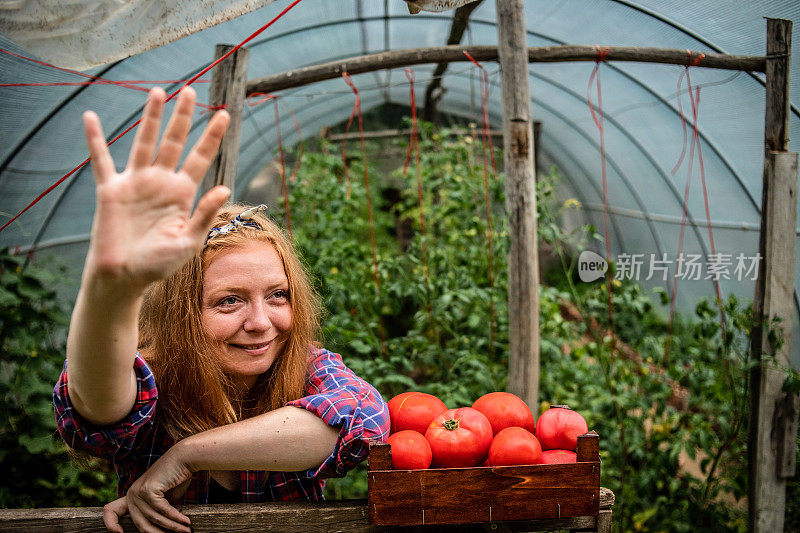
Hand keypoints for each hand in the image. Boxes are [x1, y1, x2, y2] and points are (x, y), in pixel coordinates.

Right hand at [84, 86, 230, 291]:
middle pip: (173, 142)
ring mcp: (135, 183)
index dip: (211, 137)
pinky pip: (101, 160)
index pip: (200, 158)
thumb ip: (204, 214)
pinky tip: (90, 117)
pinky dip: (95, 139)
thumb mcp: (188, 242)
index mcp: (182, 193)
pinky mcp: (110, 190)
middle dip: (182, 117)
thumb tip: (224, 188)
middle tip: (190, 91)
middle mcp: (160, 182)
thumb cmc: (158, 264)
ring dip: (150, 118)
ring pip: (144, 143)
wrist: (124, 278)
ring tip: (158, 92)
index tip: (223, 114)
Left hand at [104, 447, 193, 532]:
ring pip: (154, 519)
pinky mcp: (148, 489)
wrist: (184, 457)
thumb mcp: (163, 499)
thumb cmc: (176, 478)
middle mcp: (131, 494)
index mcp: (130, 496)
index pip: (110, 511)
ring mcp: (138, 491)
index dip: (111, 525)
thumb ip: (156, 512)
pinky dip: (176, 518)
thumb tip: (160, 531)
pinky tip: (186, 522)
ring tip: (187, 531)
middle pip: (140, 524)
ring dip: (173, 527)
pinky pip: (162, 510)